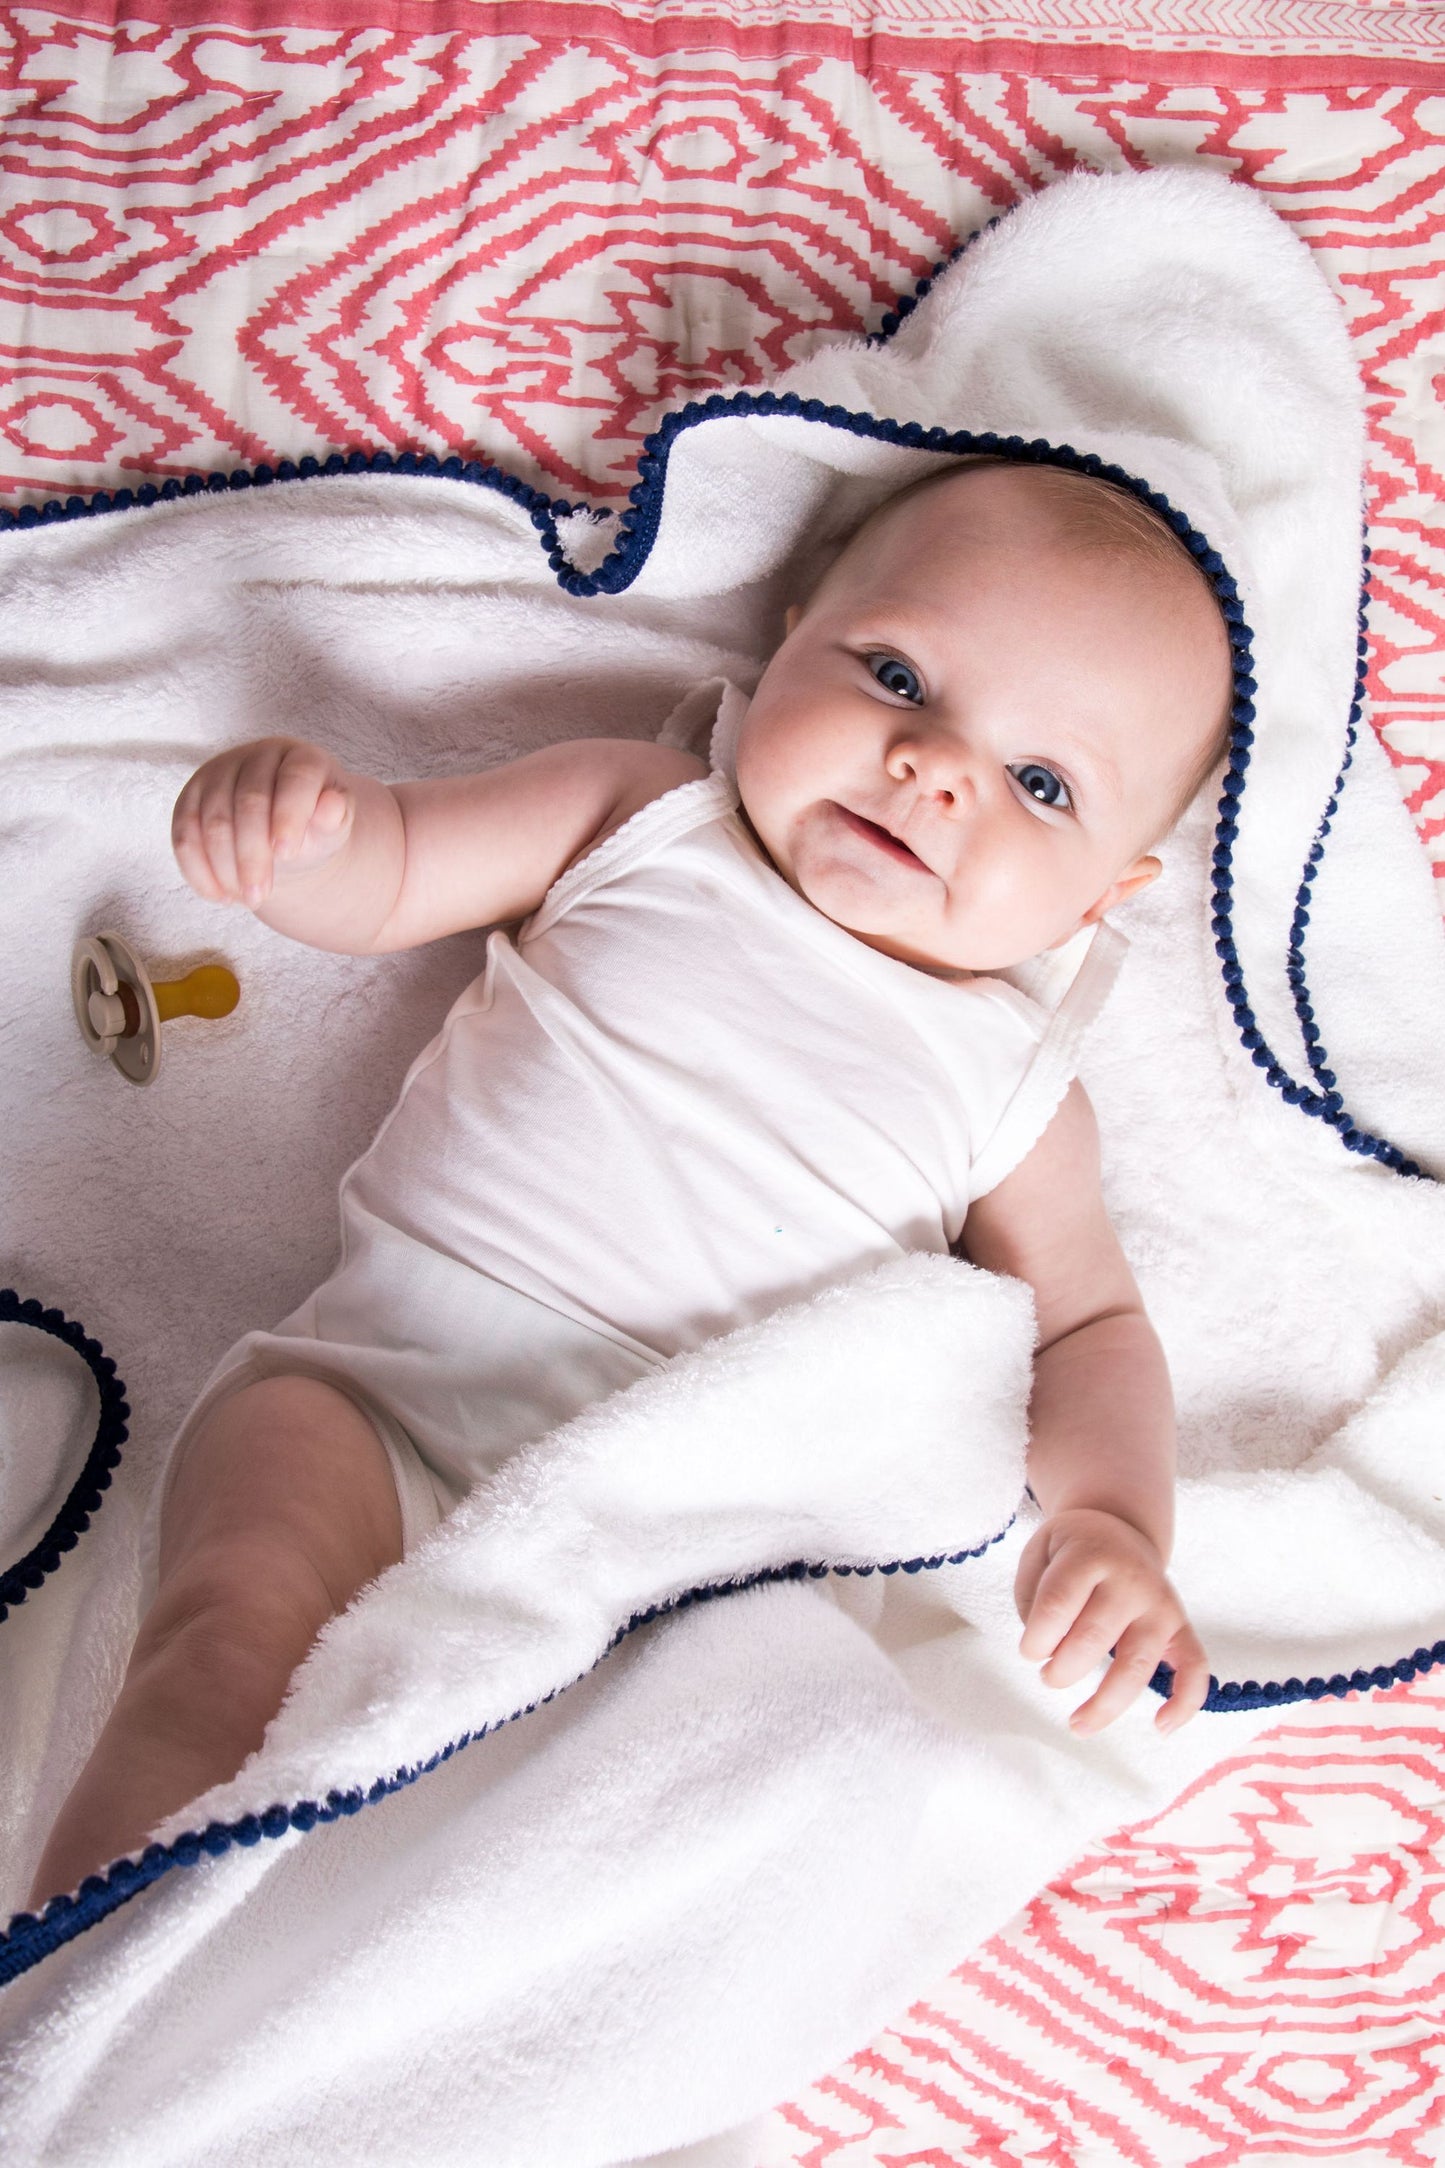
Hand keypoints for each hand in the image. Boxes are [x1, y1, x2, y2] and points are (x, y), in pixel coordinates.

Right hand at [172, 738, 355, 909]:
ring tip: (248, 900)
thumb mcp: (332, 829)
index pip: (295, 779)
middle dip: (253, 855)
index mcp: (300, 758)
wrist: (283, 835)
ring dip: (226, 869)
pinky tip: (221, 897)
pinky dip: (199, 871)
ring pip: (212, 822)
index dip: (289, 815)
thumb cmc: (314, 830)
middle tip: (260, 896)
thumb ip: (334, 819)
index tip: (287, 854)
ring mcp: (218, 774)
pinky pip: (184, 836)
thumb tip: (333, 805)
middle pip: (248, 803)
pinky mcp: (190, 799)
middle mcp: (256, 757)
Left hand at [1015, 1507, 1210, 1735]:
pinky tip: (1160, 1727)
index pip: (1058, 1604)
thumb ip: (1034, 1600)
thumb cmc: (1071, 1553)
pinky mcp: (1182, 1627)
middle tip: (1049, 1677)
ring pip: (1137, 1664)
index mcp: (1090, 1555)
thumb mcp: (1039, 1555)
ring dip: (1105, 1703)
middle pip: (1094, 1637)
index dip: (1037, 1640)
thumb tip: (1051, 1654)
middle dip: (1062, 1670)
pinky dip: (1184, 1703)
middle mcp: (1130, 1580)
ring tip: (1078, 1724)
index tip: (1029, 1652)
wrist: (1119, 1529)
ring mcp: (1161, 1605)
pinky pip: (1195, 1668)